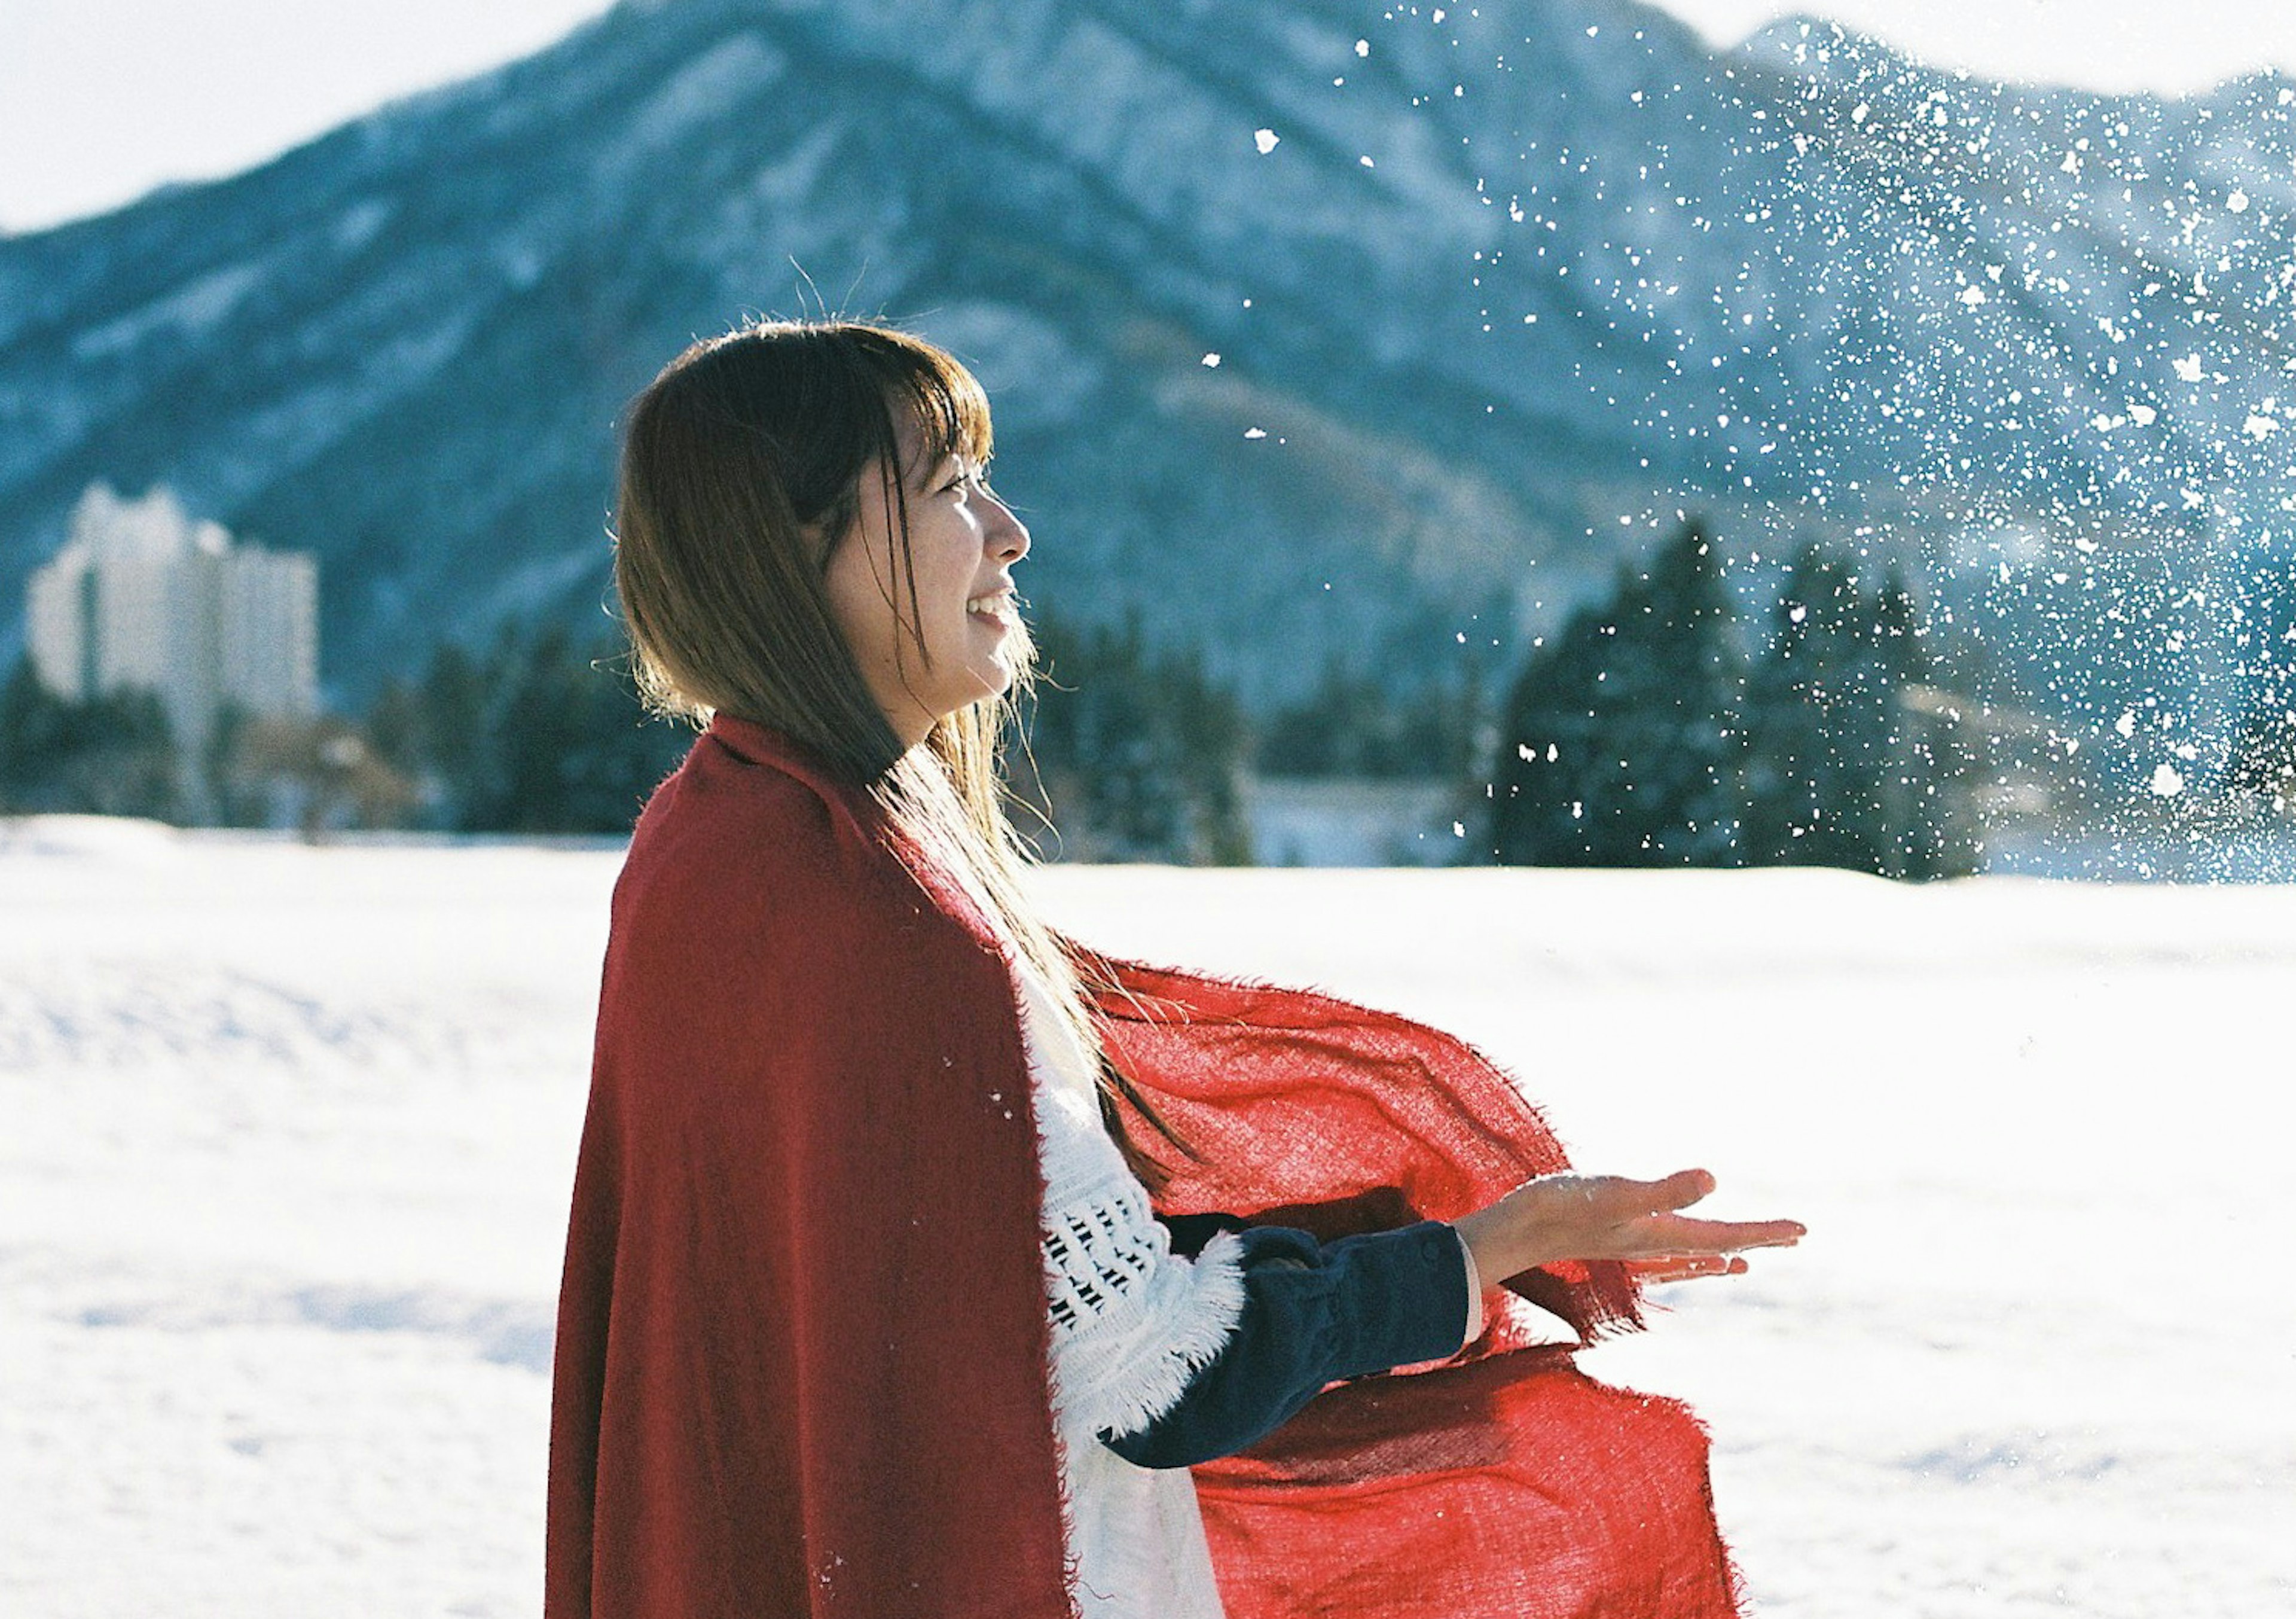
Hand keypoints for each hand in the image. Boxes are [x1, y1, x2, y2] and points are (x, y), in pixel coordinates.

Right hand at [1453, 1168, 1802, 1287]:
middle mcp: (1656, 1245)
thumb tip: (1714, 1180)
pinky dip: (1687, 1257)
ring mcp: (1635, 1247)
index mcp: (1664, 1234)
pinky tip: (1687, 1258)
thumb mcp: (1618, 1192)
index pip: (1728, 1235)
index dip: (1766, 1231)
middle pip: (1718, 1246)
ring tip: (1749, 1259)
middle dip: (1757, 1239)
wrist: (1518, 1230)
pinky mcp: (1615, 1242)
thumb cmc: (1564, 1207)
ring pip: (1693, 1254)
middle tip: (1796, 1236)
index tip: (1803, 1230)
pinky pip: (1665, 1256)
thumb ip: (1665, 1189)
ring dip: (1725, 1252)